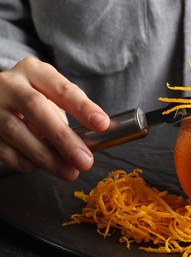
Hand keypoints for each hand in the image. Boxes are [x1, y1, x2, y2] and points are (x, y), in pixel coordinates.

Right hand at [0, 57, 109, 179]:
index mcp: (34, 71)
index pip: (61, 88)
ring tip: (68, 172)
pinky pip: (1, 146)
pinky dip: (22, 160)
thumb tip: (86, 145)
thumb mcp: (50, 97)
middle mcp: (10, 83)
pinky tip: (37, 166)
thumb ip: (68, 115)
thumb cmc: (32, 99)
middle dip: (63, 138)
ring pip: (16, 130)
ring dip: (46, 156)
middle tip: (84, 160)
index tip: (102, 124)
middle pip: (36, 107)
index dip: (82, 107)